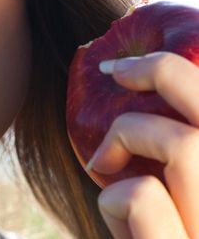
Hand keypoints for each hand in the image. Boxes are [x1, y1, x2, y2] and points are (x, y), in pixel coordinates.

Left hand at [89, 52, 198, 237]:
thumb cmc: (154, 230)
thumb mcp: (179, 199)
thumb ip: (174, 160)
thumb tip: (145, 102)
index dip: (179, 70)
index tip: (132, 65)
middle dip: (159, 69)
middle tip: (112, 69)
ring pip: (184, 143)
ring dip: (128, 138)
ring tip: (104, 163)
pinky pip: (141, 196)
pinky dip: (113, 199)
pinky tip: (116, 219)